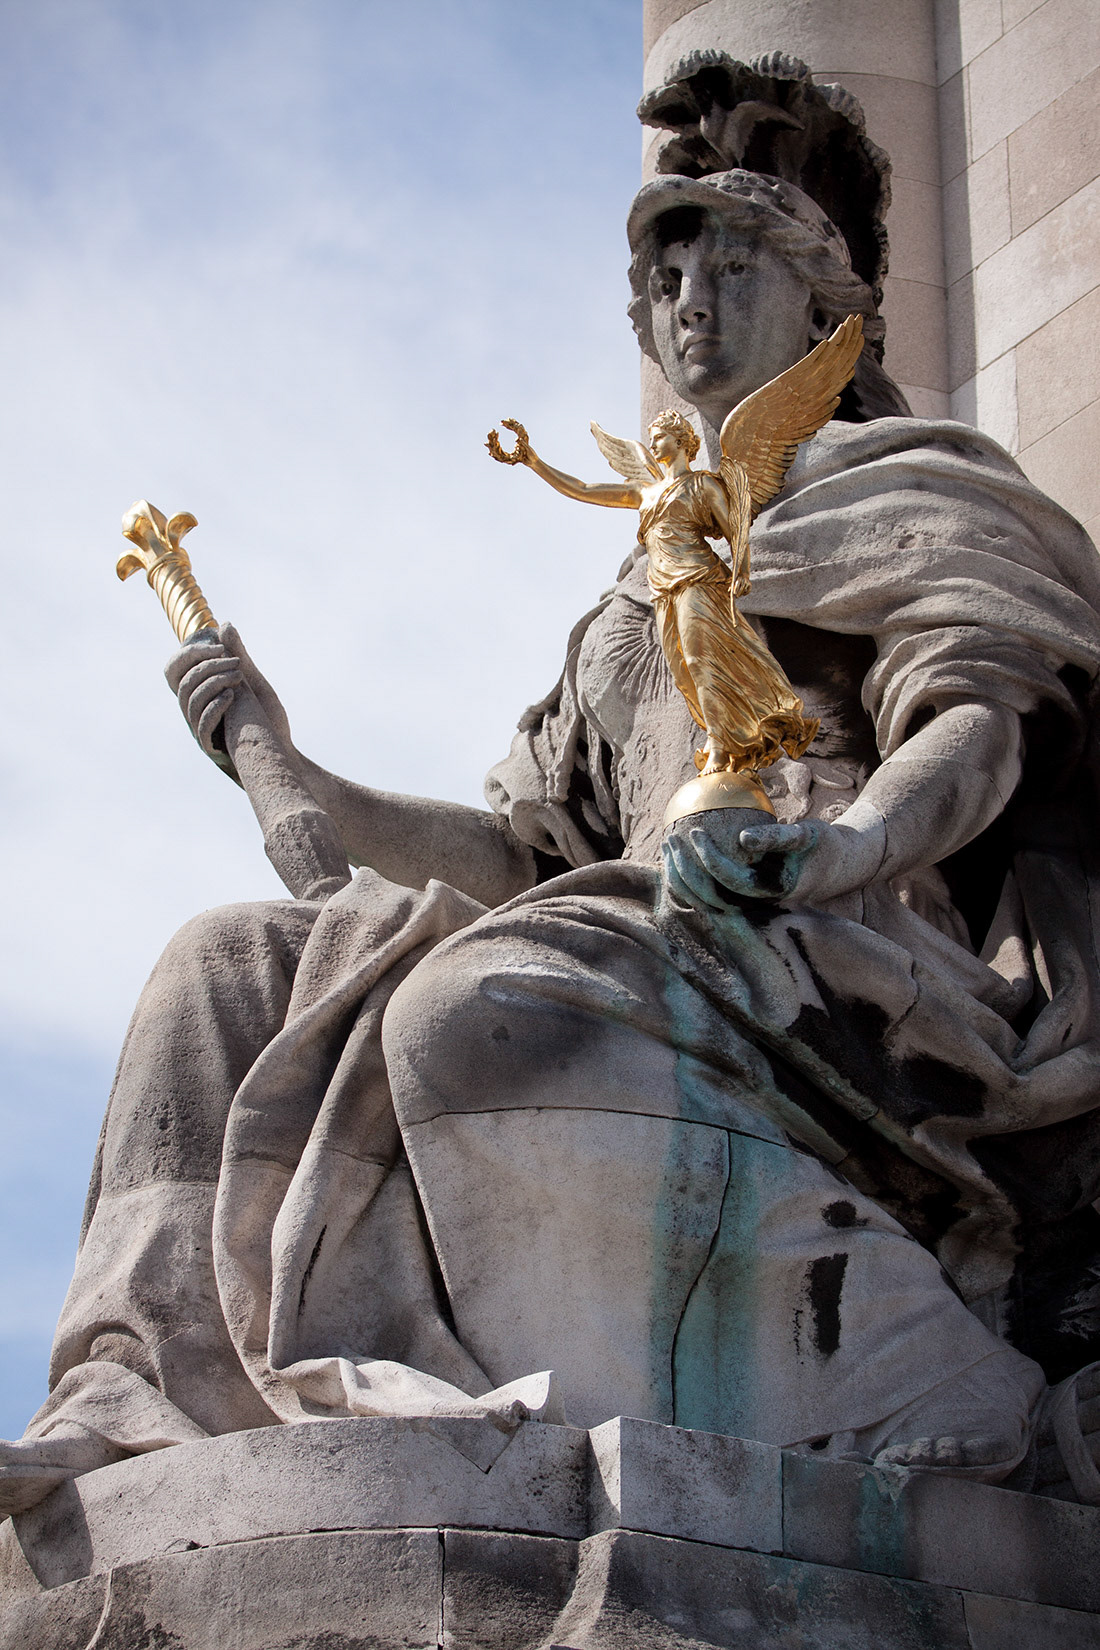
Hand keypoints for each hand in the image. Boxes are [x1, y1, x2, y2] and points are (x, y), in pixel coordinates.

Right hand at [165, 622, 293, 759]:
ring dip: (213, 683)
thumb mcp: (252, 682)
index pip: (174, 670)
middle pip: (181, 683)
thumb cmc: (265, 719)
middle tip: (236, 662)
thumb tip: (224, 625)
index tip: (219, 647)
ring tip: (239, 677)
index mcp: (198, 694)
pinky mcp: (213, 746)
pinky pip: (201, 726)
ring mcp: (201, 729)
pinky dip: (215, 707)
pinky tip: (233, 696)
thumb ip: (237, 656)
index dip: (189, 654)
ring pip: (189, 701)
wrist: (281, 752)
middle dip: (207, 666)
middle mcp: (194, 711)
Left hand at [661, 810, 884, 911]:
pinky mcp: (744, 900)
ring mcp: (750, 906)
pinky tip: (677, 854)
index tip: (694, 831)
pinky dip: (691, 878)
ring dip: (682, 877)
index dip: (708, 859)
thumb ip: (776, 837)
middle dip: (684, 871)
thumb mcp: (806, 833)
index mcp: (773, 893)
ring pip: (706, 901)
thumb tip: (742, 838)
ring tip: (667, 845)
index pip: (731, 882)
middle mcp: (758, 906)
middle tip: (669, 839)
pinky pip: (710, 893)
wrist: (837, 865)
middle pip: (711, 898)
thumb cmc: (821, 844)